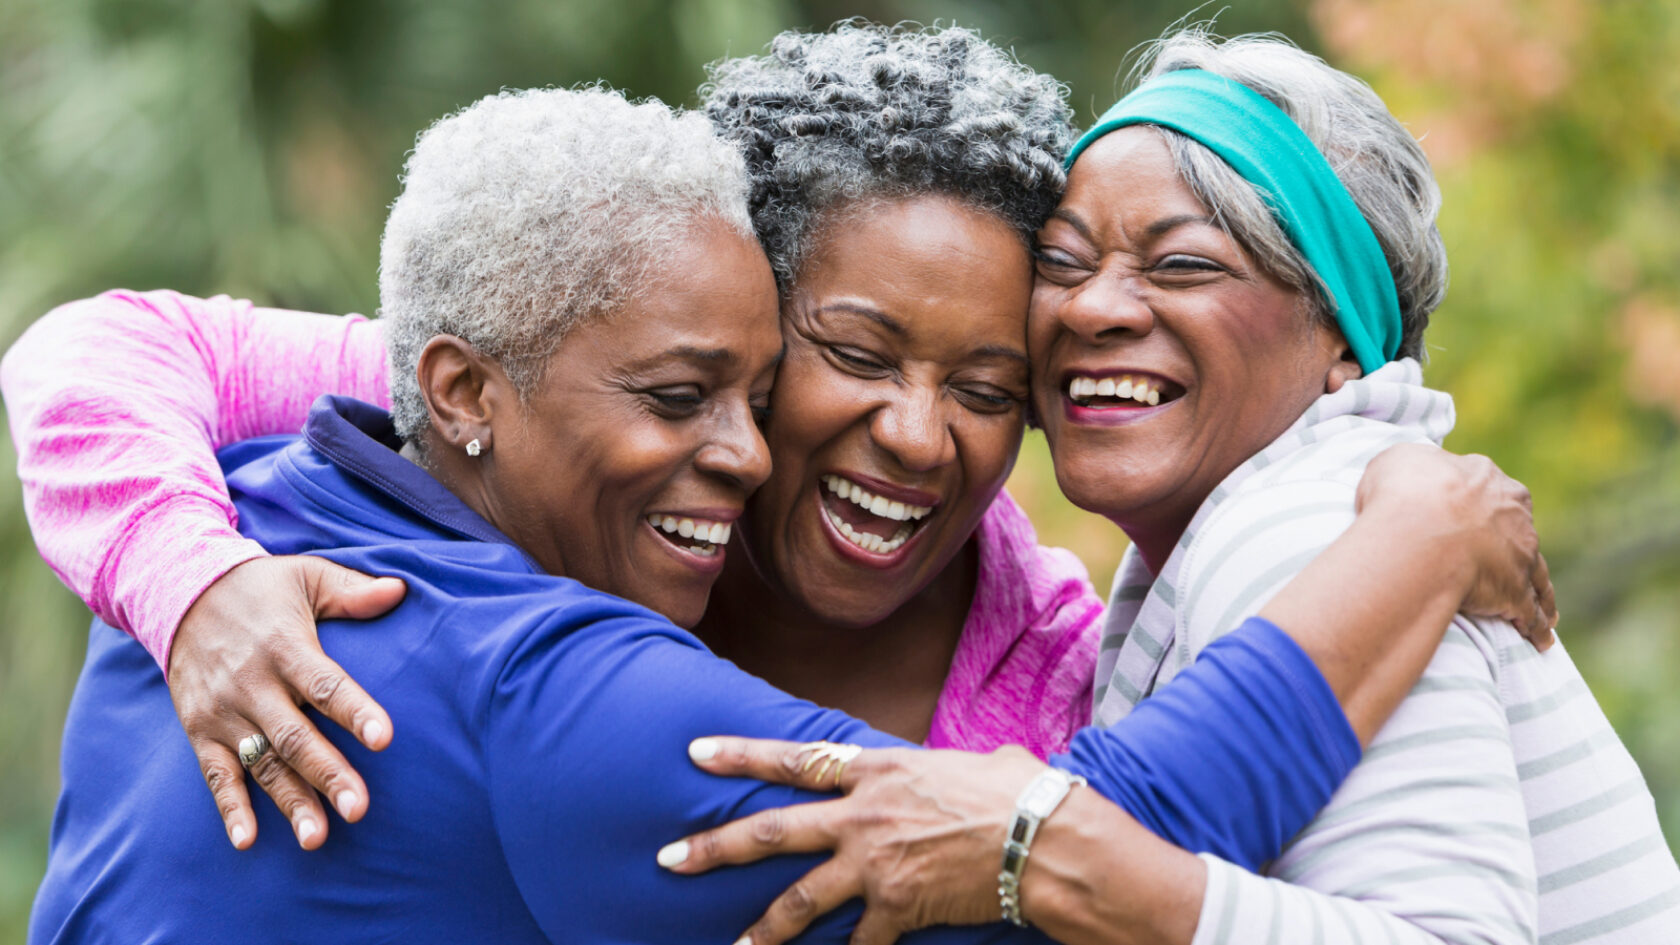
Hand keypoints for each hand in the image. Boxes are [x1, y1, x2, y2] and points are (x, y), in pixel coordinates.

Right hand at [166, 555, 405, 849]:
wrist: (179, 592)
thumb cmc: (260, 587)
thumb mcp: (306, 576)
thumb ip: (352, 592)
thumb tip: (400, 590)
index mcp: (285, 646)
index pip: (325, 684)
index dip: (355, 711)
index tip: (385, 739)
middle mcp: (253, 684)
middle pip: (295, 735)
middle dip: (328, 773)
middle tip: (359, 808)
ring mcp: (224, 711)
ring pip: (261, 763)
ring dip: (288, 802)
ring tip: (317, 837)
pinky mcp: (200, 730)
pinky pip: (215, 774)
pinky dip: (230, 807)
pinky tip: (247, 839)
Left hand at [659, 737, 1043, 944]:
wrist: (1042, 837)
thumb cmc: (1017, 791)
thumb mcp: (967, 762)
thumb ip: (939, 769)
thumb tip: (969, 766)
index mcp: (876, 770)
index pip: (795, 760)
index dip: (742, 754)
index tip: (696, 752)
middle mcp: (863, 816)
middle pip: (773, 832)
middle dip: (715, 847)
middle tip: (669, 858)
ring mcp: (875, 865)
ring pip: (800, 901)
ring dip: (762, 929)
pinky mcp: (897, 908)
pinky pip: (860, 943)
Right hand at [1357, 444, 1556, 646]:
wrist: (1419, 531)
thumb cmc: (1404, 492)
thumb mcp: (1399, 460)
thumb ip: (1413, 468)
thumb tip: (1411, 475)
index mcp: (1490, 482)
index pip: (1497, 493)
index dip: (1489, 506)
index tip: (1482, 518)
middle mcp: (1514, 517)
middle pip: (1522, 536)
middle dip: (1518, 551)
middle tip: (1512, 568)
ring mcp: (1519, 557)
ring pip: (1537, 578)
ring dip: (1541, 596)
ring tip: (1545, 615)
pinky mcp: (1514, 594)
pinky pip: (1530, 614)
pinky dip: (1536, 627)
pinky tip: (1539, 640)